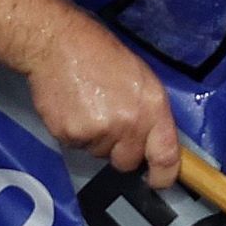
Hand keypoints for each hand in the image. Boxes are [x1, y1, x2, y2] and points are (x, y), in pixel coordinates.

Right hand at [27, 22, 180, 185]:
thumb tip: (153, 142)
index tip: (157, 181)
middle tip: (110, 122)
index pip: (166, 156)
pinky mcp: (70, 134)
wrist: (59, 44)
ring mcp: (98, 132)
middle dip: (120, 150)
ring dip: (95, 138)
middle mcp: (128, 123)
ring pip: (99, 153)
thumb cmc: (101, 54)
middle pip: (127, 161)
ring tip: (89, 105)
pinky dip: (74, 132)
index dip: (163, 176)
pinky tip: (73, 107)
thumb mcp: (141, 78)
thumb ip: (149, 112)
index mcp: (152, 107)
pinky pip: (76, 146)